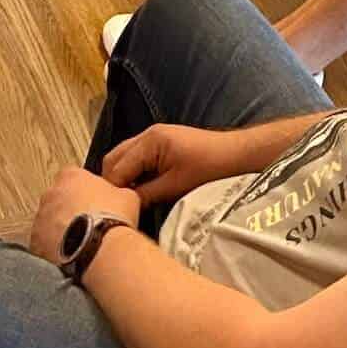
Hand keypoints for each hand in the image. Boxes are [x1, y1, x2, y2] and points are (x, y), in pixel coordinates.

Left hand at [29, 166, 139, 262]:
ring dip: (60, 229)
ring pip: (48, 222)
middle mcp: (51, 194)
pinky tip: (70, 255)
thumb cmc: (112, 220)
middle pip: (58, 198)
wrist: (100, 250)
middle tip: (87, 222)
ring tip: (80, 242)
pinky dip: (53, 249)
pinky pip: (43, 244)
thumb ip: (117, 191)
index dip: (84, 189)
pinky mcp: (35, 243)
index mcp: (71, 176)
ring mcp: (40, 219)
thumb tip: (119, 197)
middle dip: (69, 209)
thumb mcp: (127, 196)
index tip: (93, 201)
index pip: (73, 176)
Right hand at [100, 123, 244, 206]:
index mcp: (149, 141)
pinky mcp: (160, 144)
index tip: (112, 212)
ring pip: (123, 158)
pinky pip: (136, 157)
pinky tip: (137, 191)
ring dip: (121, 178)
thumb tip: (122, 208)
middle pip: (114, 159)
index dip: (112, 192)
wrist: (234, 155)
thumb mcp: (174, 186)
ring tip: (125, 202)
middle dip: (112, 182)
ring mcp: (153, 137)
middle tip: (116, 208)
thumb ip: (144, 195)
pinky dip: (132, 173)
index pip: (117, 168)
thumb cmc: (207, 169)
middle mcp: (147, 134)